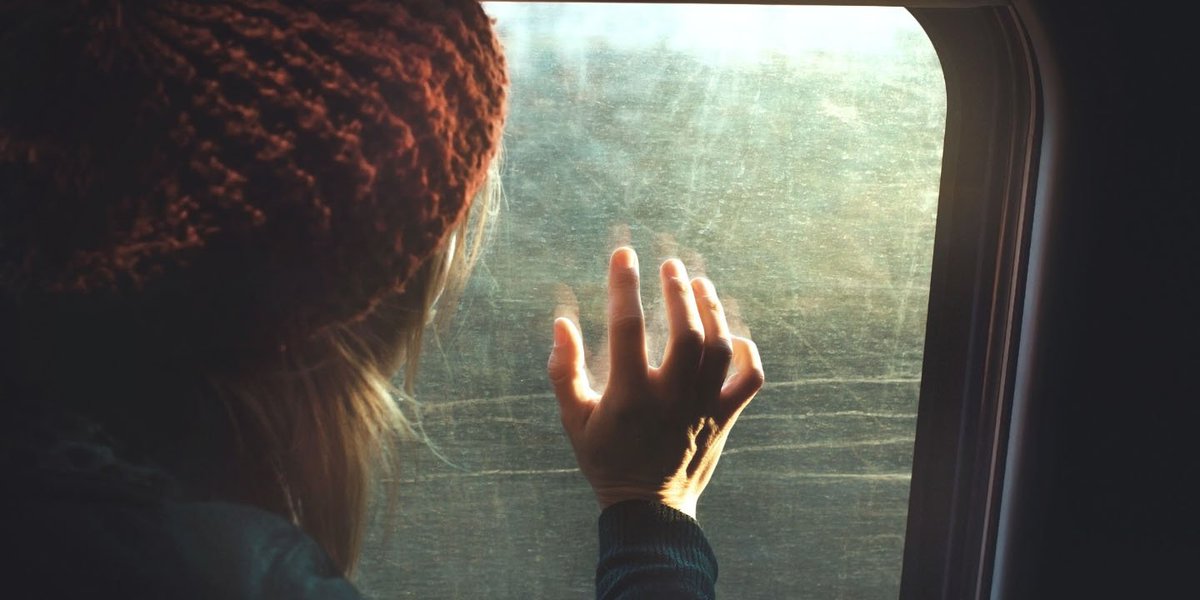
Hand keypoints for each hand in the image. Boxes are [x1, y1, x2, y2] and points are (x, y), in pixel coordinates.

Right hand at [547, 247, 763, 517]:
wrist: (649, 509)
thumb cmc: (606, 459)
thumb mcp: (575, 419)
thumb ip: (564, 371)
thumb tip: (561, 323)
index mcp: (630, 395)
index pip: (628, 327)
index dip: (624, 285)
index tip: (623, 254)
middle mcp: (671, 398)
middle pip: (686, 332)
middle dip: (679, 291)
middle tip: (670, 264)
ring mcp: (703, 408)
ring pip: (720, 348)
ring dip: (713, 310)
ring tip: (701, 284)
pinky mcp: (725, 417)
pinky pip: (749, 378)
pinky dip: (747, 351)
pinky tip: (731, 333)